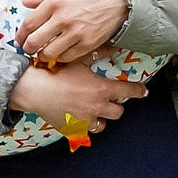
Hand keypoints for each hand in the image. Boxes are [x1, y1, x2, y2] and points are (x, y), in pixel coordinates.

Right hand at [10, 63, 146, 129]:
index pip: (128, 91)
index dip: (138, 91)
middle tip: (110, 99)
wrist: (35, 89)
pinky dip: (87, 126)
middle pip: (118, 111)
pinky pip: (87, 132)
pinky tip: (82, 118)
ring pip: (104, 124)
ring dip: (103, 117)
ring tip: (96, 110)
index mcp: (101, 89)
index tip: (143, 91)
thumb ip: (98, 53)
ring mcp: (86, 120)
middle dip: (117, 104)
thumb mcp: (79, 60)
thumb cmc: (56, 72)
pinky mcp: (74, 130)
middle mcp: (97, 107)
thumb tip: (114, 45)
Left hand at [17, 0, 129, 63]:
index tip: (19, 41)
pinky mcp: (87, 44)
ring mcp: (75, 32)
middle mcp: (62, 18)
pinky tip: (59, 53)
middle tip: (28, 50)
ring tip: (42, 54)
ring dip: (42, 56)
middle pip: (34, 41)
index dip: (20, 36)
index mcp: (54, 2)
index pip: (28, 24)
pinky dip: (59, 58)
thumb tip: (25, 3)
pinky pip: (66, 57)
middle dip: (27, 49)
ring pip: (49, 53)